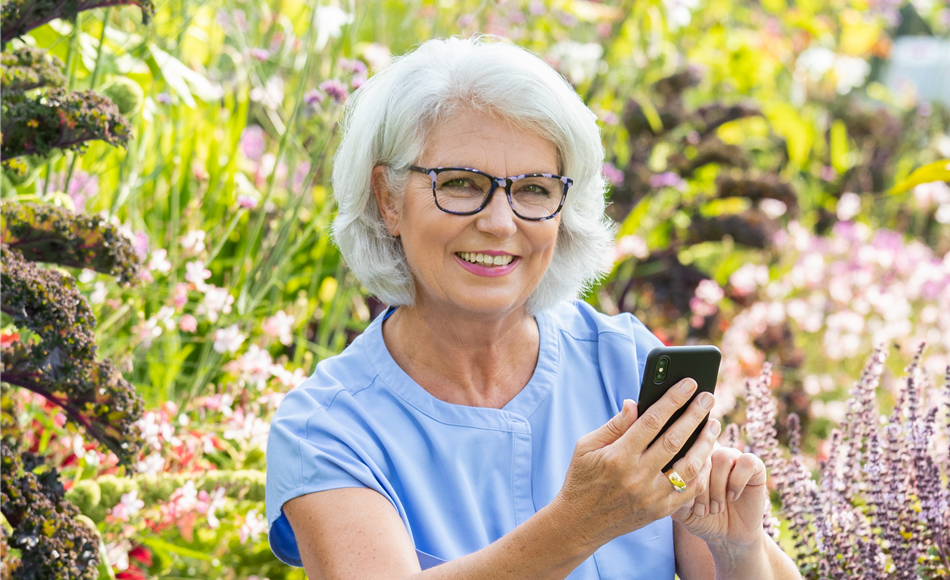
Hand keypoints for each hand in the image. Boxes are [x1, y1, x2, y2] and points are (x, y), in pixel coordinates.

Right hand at [550, 379, 720, 551]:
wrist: (579, 524)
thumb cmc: (581, 479)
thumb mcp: (586, 446)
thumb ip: (614, 425)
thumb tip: (635, 403)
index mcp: (618, 456)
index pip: (651, 421)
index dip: (672, 400)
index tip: (688, 384)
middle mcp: (636, 476)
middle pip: (674, 440)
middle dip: (695, 415)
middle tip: (709, 397)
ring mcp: (650, 496)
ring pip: (688, 466)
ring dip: (705, 443)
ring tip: (713, 425)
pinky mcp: (659, 512)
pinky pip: (689, 491)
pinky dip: (701, 472)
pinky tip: (706, 456)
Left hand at [671, 444, 768, 546]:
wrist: (727, 536)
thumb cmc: (700, 519)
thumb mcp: (681, 509)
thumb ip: (674, 492)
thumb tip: (673, 477)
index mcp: (691, 455)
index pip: (684, 451)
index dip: (685, 479)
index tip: (687, 506)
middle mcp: (712, 451)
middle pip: (702, 454)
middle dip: (700, 488)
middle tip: (701, 512)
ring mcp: (733, 456)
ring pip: (722, 457)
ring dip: (717, 488)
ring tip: (716, 509)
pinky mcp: (755, 466)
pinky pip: (746, 462)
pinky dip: (737, 482)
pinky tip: (732, 497)